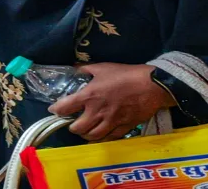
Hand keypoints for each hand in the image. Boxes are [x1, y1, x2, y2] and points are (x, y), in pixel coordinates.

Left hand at [50, 63, 175, 141]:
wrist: (152, 86)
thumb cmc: (126, 75)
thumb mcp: (102, 67)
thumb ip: (86, 69)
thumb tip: (74, 68)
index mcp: (89, 96)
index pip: (65, 107)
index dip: (56, 110)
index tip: (54, 110)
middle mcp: (98, 112)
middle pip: (78, 128)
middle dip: (72, 127)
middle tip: (72, 122)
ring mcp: (111, 122)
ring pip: (93, 136)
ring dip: (85, 135)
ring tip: (85, 130)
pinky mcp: (124, 127)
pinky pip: (110, 138)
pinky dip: (102, 139)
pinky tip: (100, 135)